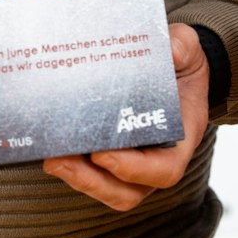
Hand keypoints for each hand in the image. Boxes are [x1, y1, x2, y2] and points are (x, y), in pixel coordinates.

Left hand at [42, 22, 209, 210]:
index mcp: (181, 138)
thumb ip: (182, 46)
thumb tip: (172, 51)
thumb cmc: (181, 63)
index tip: (103, 154)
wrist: (173, 68)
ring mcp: (133, 163)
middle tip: (61, 159)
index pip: (165, 170)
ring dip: (77, 180)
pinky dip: (72, 168)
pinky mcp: (110, 157)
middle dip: (92, 181)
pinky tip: (51, 148)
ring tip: (51, 158)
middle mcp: (157, 159)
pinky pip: (92, 176)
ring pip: (106, 189)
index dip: (134, 169)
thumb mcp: (187, 47)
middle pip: (128, 192)